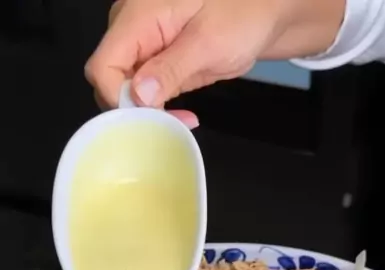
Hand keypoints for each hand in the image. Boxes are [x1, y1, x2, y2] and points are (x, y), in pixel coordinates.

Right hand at [85, 0, 344, 109]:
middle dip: (135, 109)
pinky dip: (157, 105)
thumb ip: (170, 68)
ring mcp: (142, 44)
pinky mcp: (155, 59)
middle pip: (109, 79)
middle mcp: (132, 27)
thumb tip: (138, 95)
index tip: (149, 117)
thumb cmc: (242, 13)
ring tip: (182, 118)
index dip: (119, 98)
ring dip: (148, 111)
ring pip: (124, 88)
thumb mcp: (209, 43)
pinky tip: (180, 112)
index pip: (103, 66)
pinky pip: (142, 88)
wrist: (261, 13)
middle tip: (172, 121)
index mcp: (138, 15)